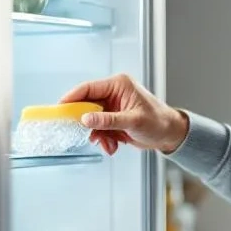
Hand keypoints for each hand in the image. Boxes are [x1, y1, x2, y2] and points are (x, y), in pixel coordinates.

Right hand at [59, 74, 188, 154]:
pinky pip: (99, 129)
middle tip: (79, 133)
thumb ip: (108, 120)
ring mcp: (112, 107)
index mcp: (118, 85)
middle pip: (87, 105)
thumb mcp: (132, 121)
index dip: (72, 98)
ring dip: (97, 134)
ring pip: (92, 120)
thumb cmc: (158, 121)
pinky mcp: (113, 119)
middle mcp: (113, 93)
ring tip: (108, 144)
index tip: (60, 108)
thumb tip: (85, 119)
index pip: (88, 88)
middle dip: (86, 122)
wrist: (169, 135)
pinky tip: (112, 146)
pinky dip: (103, 139)